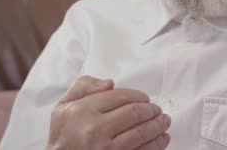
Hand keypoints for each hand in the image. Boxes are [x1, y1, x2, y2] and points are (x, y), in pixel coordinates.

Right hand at [48, 76, 170, 149]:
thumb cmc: (62, 137)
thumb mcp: (63, 107)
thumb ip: (83, 87)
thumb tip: (110, 84)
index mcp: (83, 111)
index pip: (121, 96)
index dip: (138, 96)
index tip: (145, 99)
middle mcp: (95, 130)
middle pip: (135, 114)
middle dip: (152, 110)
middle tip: (157, 110)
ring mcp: (106, 149)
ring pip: (142, 133)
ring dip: (158, 126)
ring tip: (164, 122)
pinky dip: (157, 145)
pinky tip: (162, 140)